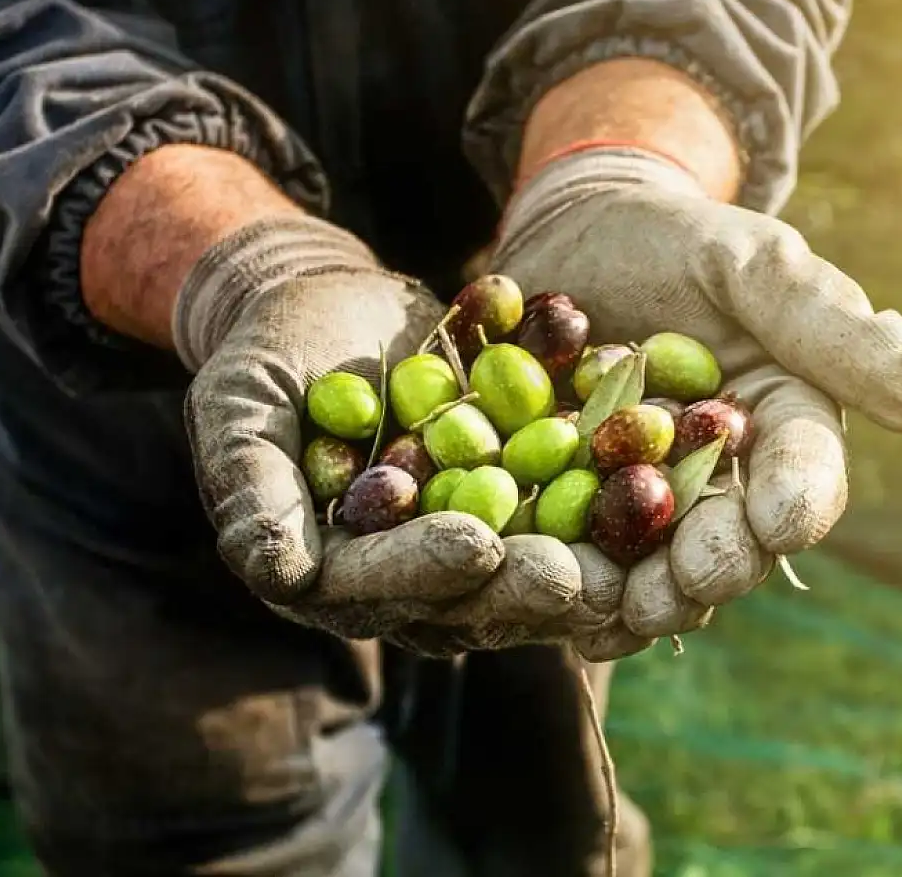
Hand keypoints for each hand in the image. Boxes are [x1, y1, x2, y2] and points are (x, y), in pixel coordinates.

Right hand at [179, 218, 622, 653]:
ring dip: (584, 567)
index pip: (375, 584)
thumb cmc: (268, 353)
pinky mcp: (517, 507)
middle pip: (466, 596)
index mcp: (326, 570)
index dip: (424, 569)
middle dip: (523, 587)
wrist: (329, 304)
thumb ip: (252, 485)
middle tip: (578, 577)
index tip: (476, 548)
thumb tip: (278, 571)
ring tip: (635, 557)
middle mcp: (402, 576)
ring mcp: (466, 543)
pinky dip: (612, 506)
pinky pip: (568, 514)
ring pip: (529, 569)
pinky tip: (660, 491)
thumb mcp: (240, 405)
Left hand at [492, 148, 901, 658]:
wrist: (573, 235)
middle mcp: (721, 484)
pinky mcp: (565, 509)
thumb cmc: (677, 239)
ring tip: (612, 609)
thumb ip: (828, 326)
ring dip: (634, 596)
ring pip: (649, 568)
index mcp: (782, 427)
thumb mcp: (751, 262)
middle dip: (713, 568)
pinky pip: (566, 554)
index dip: (798, 501)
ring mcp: (640, 506)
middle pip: (729, 541)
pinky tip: (537, 590)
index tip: (781, 523)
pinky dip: (556, 577)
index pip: (806, 474)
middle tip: (689, 584)